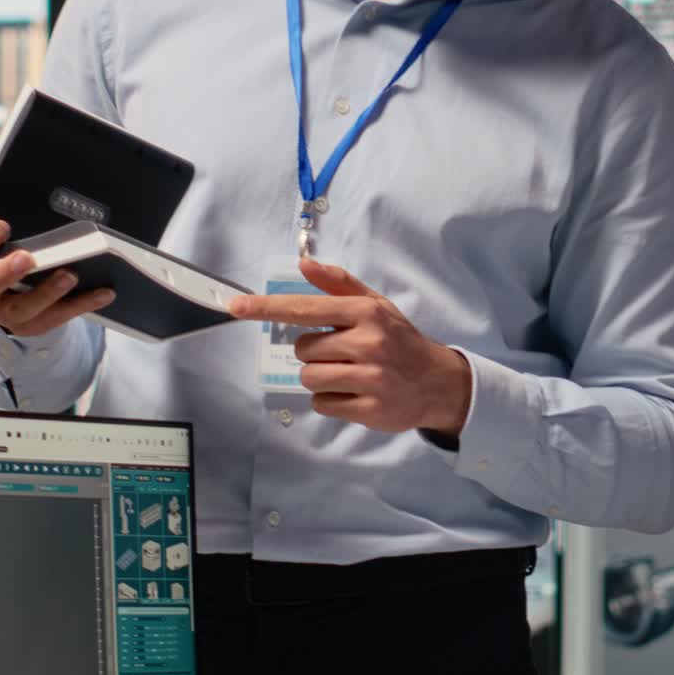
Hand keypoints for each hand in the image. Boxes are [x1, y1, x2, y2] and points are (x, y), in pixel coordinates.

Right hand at [0, 155, 114, 336]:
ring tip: (70, 274)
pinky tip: (103, 292)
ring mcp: (5, 310)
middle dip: (4, 273)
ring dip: (47, 293)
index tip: (4, 227)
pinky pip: (55, 318)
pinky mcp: (30, 323)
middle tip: (26, 259)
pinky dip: (80, 305)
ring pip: (23, 308)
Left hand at [229, 257, 471, 434]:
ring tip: (347, 374)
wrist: (436, 382)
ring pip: (310, 378)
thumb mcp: (375, 305)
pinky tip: (353, 393)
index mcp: (366, 313)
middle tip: (342, 354)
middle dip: (315, 353)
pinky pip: (323, 404)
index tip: (236, 306)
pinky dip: (331, 400)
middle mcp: (368, 344)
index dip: (267, 308)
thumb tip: (304, 264)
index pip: (305, 308)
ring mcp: (370, 379)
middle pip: (303, 349)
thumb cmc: (399, 340)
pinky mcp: (369, 410)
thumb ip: (338, 284)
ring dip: (319, 377)